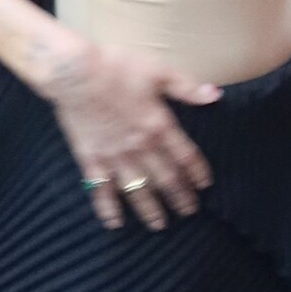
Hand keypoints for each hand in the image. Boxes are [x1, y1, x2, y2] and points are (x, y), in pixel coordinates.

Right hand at [40, 41, 220, 232]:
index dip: (197, 172)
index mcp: (158, 125)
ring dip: (150, 209)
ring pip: (138, 189)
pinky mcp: (91, 158)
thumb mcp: (158, 70)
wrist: (75, 72)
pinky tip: (115, 223)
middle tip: (189, 212)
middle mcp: (140, 146)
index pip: (185, 156)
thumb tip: (215, 95)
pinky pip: (101, 190)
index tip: (205, 185)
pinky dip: (108, 208)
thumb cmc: (116, 66)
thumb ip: (187, 87)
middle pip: (165, 178)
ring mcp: (114, 156)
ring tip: (160, 225)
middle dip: (179, 197)